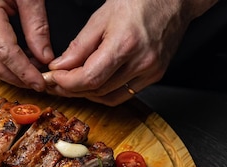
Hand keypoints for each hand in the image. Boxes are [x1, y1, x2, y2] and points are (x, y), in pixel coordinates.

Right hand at [0, 0, 53, 91]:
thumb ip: (37, 27)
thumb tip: (44, 57)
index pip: (5, 53)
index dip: (24, 72)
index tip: (41, 82)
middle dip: (17, 78)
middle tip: (39, 83)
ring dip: (11, 72)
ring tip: (33, 73)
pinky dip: (4, 61)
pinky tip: (22, 60)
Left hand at [44, 0, 214, 105]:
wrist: (173, 0)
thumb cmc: (139, 1)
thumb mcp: (100, 17)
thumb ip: (79, 46)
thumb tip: (60, 67)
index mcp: (125, 43)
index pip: (89, 78)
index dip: (66, 83)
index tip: (53, 78)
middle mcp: (141, 61)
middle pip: (97, 90)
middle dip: (71, 89)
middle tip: (56, 82)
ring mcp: (150, 71)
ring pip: (109, 97)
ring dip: (86, 94)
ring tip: (72, 84)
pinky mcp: (155, 76)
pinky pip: (123, 95)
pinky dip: (104, 94)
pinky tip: (93, 85)